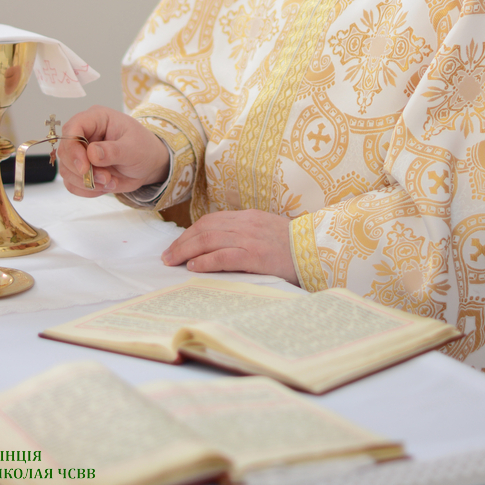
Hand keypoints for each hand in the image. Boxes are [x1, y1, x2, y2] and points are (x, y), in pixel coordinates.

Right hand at [58, 106, 169, 196]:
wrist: (148, 165)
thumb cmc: (143, 148)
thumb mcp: (134, 148)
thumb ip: (113, 151)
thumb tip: (92, 153)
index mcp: (96, 119)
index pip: (72, 128)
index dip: (73, 148)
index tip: (84, 167)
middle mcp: (84, 134)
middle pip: (65, 151)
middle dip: (82, 171)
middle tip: (106, 178)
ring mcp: (80, 153)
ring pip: (66, 170)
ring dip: (86, 182)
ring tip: (110, 182)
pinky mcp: (81, 170)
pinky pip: (72, 184)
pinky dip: (87, 190)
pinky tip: (105, 186)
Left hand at [161, 209, 298, 283]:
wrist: (317, 249)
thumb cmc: (293, 246)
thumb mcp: (267, 231)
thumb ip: (246, 233)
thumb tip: (222, 245)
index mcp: (248, 217)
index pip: (211, 221)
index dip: (190, 232)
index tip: (178, 244)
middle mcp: (246, 224)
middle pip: (205, 229)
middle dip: (182, 242)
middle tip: (166, 256)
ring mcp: (250, 239)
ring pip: (209, 240)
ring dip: (186, 251)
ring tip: (173, 262)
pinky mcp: (256, 256)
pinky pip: (224, 256)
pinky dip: (205, 261)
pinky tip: (194, 267)